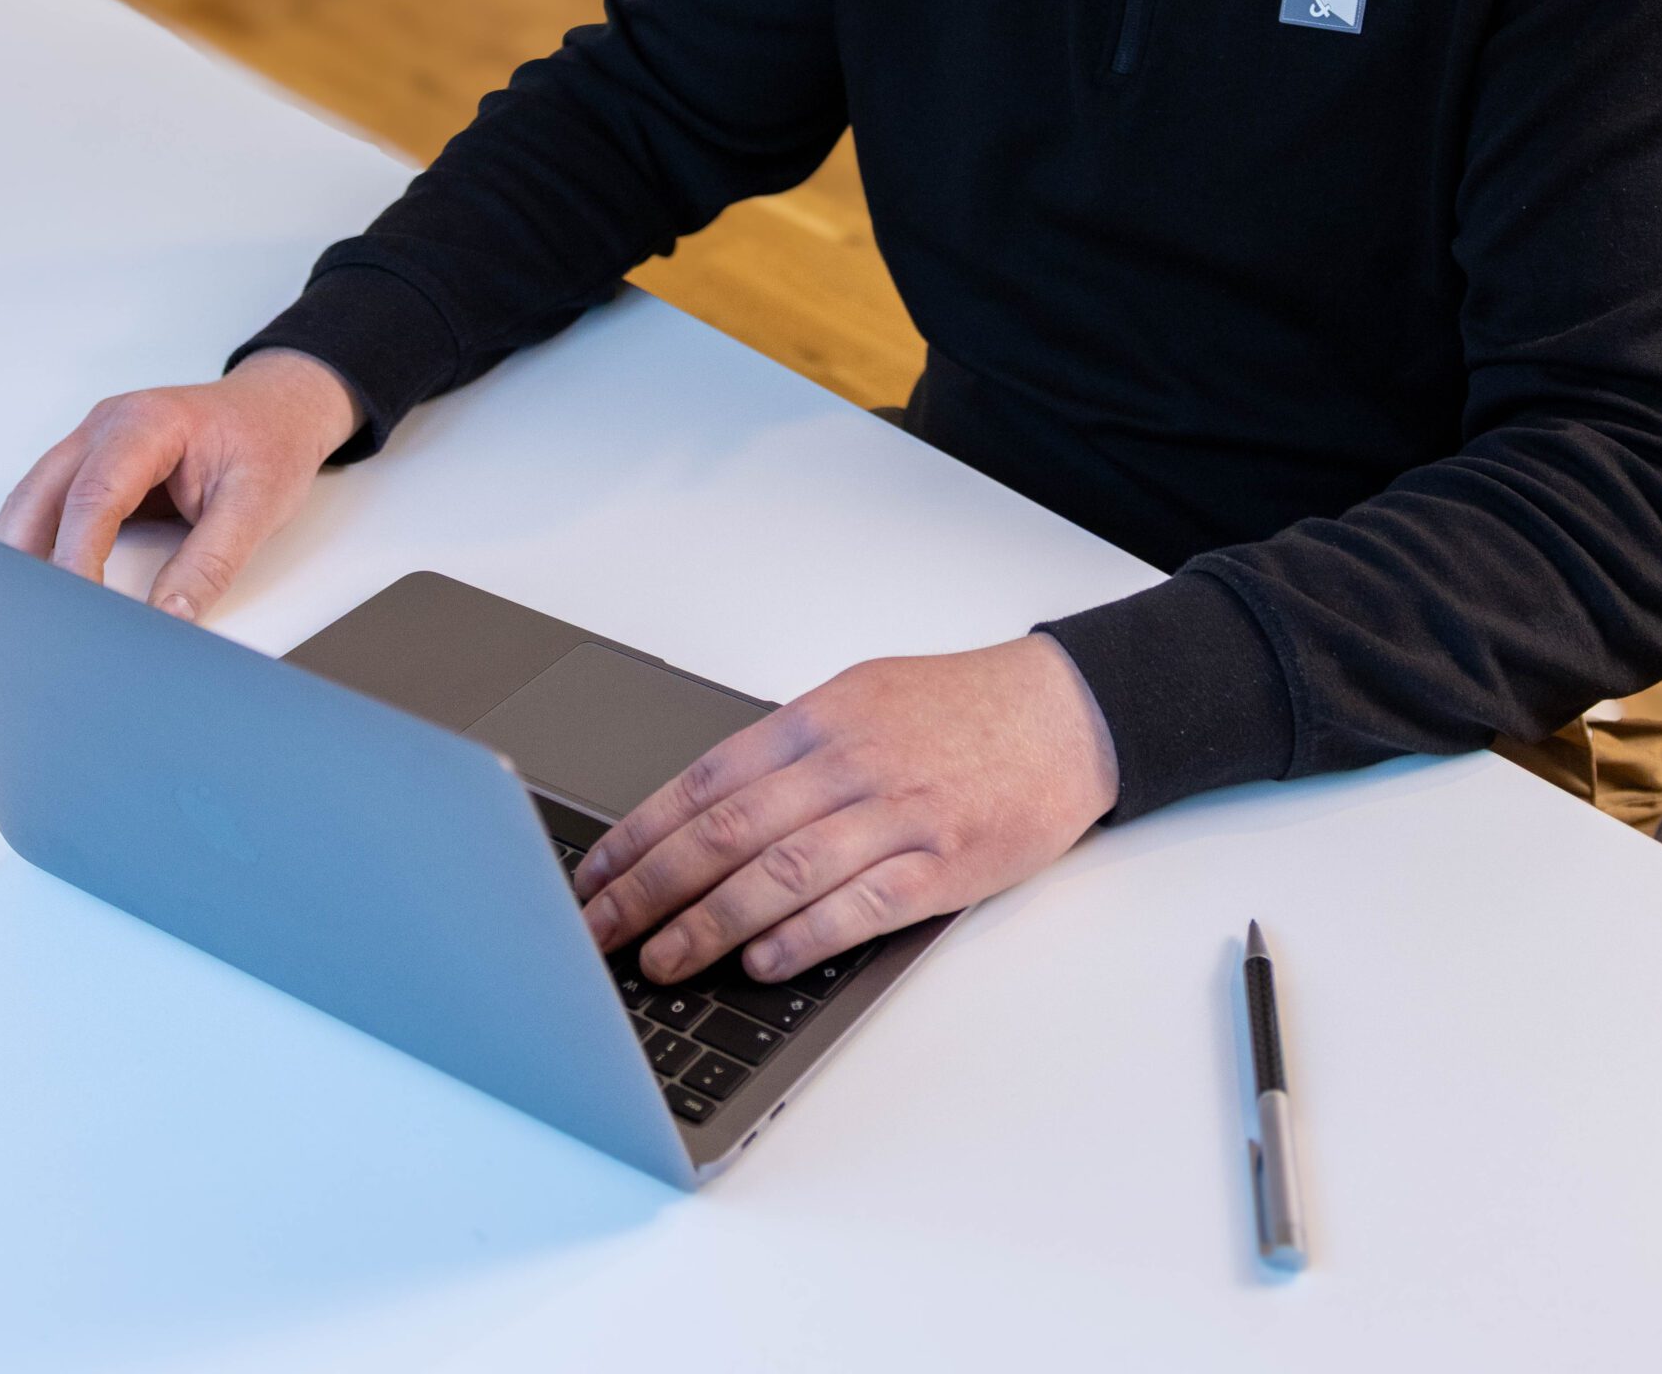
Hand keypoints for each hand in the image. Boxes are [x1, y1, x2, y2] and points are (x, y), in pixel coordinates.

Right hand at [0, 349, 361, 619]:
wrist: (282, 408)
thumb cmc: (271, 443)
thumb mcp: (259, 504)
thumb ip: (212, 562)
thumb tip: (168, 616)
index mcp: (148, 424)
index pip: (94, 496)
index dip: (78, 557)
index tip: (79, 608)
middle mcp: (107, 426)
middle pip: (39, 496)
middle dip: (24, 559)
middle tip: (29, 621)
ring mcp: (93, 443)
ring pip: (31, 501)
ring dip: (22, 554)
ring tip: (27, 614)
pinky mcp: (93, 466)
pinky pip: (49, 506)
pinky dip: (39, 545)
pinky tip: (43, 587)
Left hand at [573, 635, 1119, 984]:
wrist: (1067, 713)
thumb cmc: (959, 710)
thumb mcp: (862, 700)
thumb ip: (790, 752)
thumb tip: (705, 812)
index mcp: (820, 718)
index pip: (707, 780)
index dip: (641, 833)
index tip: (594, 877)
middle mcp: (851, 761)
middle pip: (729, 829)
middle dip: (651, 886)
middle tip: (598, 932)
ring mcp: (899, 813)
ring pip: (784, 870)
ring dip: (711, 922)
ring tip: (663, 961)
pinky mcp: (946, 862)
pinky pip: (863, 904)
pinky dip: (805, 935)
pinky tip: (760, 961)